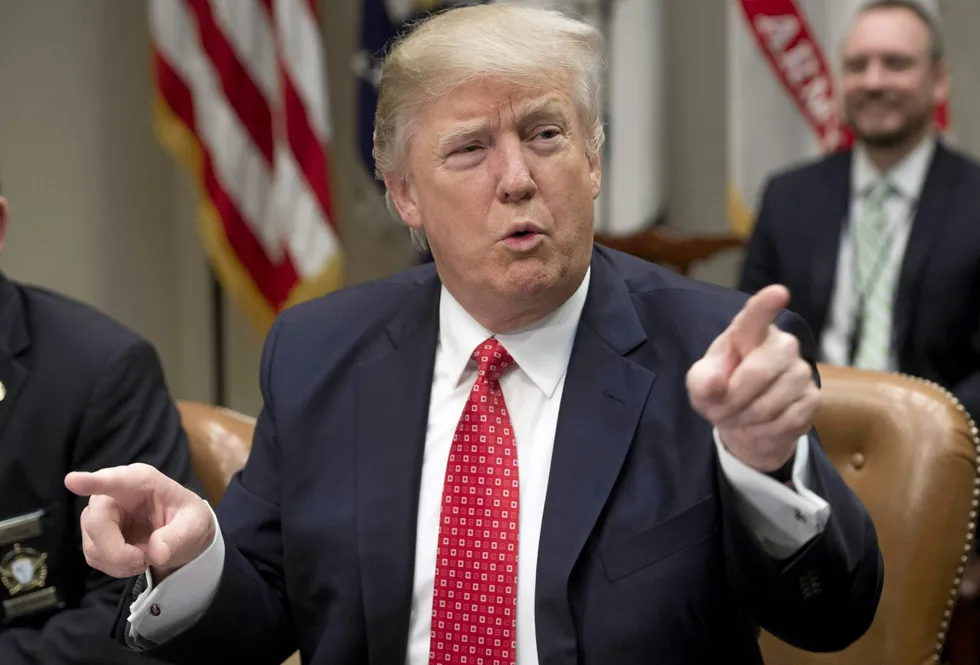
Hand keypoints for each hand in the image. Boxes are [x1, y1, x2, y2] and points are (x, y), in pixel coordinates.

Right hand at [65, 463, 214, 581]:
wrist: (182, 536)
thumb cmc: (188, 520)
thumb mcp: (195, 526)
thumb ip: (178, 537)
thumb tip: (156, 552)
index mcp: (141, 481)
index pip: (114, 480)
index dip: (92, 482)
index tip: (72, 481)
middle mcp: (114, 493)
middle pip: (96, 522)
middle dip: (116, 551)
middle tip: (142, 562)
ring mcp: (101, 514)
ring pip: (92, 544)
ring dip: (118, 561)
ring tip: (145, 558)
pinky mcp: (95, 535)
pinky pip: (93, 556)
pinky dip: (114, 566)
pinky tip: (133, 560)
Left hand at [686, 285, 819, 471]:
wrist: (746, 421)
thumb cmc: (721, 390)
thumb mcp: (700, 386)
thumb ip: (702, 382)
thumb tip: (713, 383)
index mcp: (748, 333)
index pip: (756, 316)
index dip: (766, 305)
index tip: (778, 292)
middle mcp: (781, 344)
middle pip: (756, 374)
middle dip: (732, 400)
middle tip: (720, 410)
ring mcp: (802, 370)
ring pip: (769, 404)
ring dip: (746, 419)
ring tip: (740, 416)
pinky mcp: (814, 398)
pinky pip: (785, 422)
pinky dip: (764, 431)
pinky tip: (760, 425)